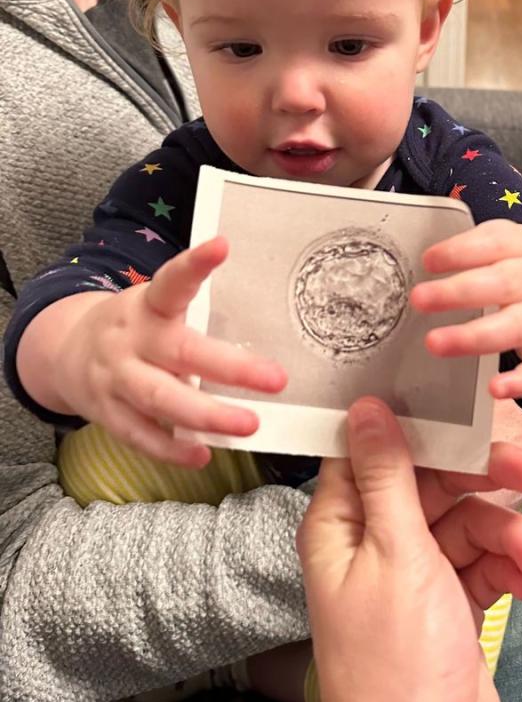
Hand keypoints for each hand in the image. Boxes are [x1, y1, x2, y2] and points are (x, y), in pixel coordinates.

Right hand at [51, 237, 285, 465]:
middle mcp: (131, 339)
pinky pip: (140, 435)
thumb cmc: (136, 329)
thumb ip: (194, 317)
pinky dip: (171, 449)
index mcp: (148, 305)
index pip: (171, 281)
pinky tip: (202, 455)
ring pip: (160, 398)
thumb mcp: (155, 308)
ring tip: (248, 425)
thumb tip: (263, 332)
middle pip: (181, 352)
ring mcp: (116, 377)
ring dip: (207, 415)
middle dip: (231, 367)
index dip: (195, 265)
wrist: (65, 352)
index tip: (222, 246)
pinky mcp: (107, 412)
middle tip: (277, 379)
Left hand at [297, 396, 521, 701]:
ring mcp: (416, 575)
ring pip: (470, 523)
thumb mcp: (396, 555)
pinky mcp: (453, 604)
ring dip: (511, 537)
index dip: (419, 425)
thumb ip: (389, 477)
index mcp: (343, 523)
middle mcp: (375, 541)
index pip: (375, 449)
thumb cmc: (397, 662)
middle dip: (487, 479)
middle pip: (434, 481)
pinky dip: (512, 569)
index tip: (469, 406)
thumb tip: (365, 405)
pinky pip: (486, 564)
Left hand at [411, 219, 521, 400]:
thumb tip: (425, 259)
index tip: (428, 260)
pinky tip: (496, 388)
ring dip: (474, 337)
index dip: (461, 251)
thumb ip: (471, 247)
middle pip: (504, 284)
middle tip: (420, 298)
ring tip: (436, 343)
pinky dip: (521, 380)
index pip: (495, 243)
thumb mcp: (507, 242)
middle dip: (458, 293)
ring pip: (516, 326)